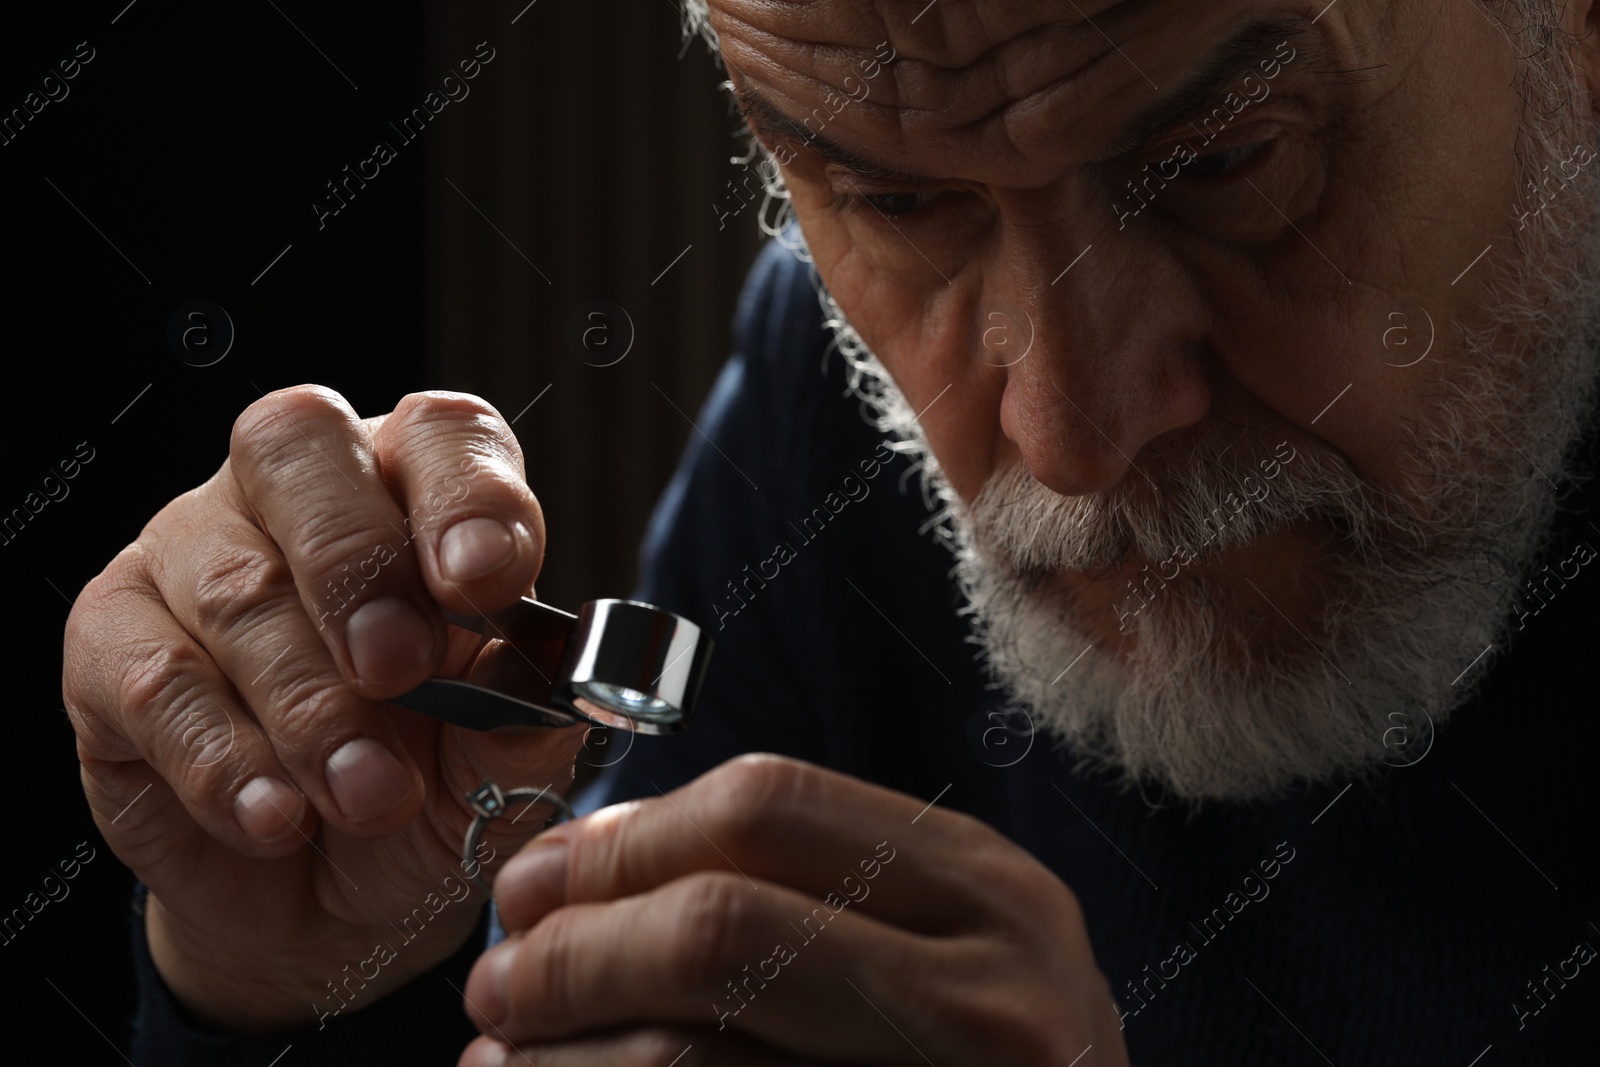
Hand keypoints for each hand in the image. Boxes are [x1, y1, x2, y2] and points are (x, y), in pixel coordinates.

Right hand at [63, 385, 585, 1032]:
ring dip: (308, 706)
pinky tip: (275, 818)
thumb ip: (526, 719)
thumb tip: (550, 686)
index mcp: (416, 490)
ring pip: (233, 587)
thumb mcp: (498, 766)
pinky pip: (152, 681)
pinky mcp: (110, 645)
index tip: (489, 576)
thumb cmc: (429, 790)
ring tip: (367, 797)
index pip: (442, 436)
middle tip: (400, 669)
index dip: (467, 492)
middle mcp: (295, 494)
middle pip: (300, 451)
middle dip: (356, 563)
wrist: (329, 896)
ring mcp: (188, 554)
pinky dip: (222, 759)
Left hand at [459, 755, 1130, 1065]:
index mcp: (988, 891)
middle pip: (718, 925)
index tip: (534, 883)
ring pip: (688, 1061)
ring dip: (559, 1057)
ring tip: (501, 1064)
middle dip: (572, 952)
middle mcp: (997, 990)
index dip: (620, 840)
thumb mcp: (936, 961)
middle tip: (497, 983)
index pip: (765, 807)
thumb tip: (590, 859)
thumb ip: (798, 897)